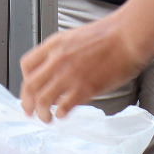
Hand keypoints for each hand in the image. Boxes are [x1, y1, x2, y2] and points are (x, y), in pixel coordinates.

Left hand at [18, 13, 149, 121]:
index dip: (25, 80)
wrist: (127, 35)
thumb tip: (57, 68)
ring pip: (42, 100)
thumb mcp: (75, 36)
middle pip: (30, 86)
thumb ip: (62, 52)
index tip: (30, 89)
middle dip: (27, 102)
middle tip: (29, 111)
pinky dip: (60, 114)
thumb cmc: (109, 34)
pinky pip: (63, 106)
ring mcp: (69, 75)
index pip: (27, 65)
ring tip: (45, 118)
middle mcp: (57, 60)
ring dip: (41, 113)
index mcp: (54, 44)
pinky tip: (63, 115)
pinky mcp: (84, 88)